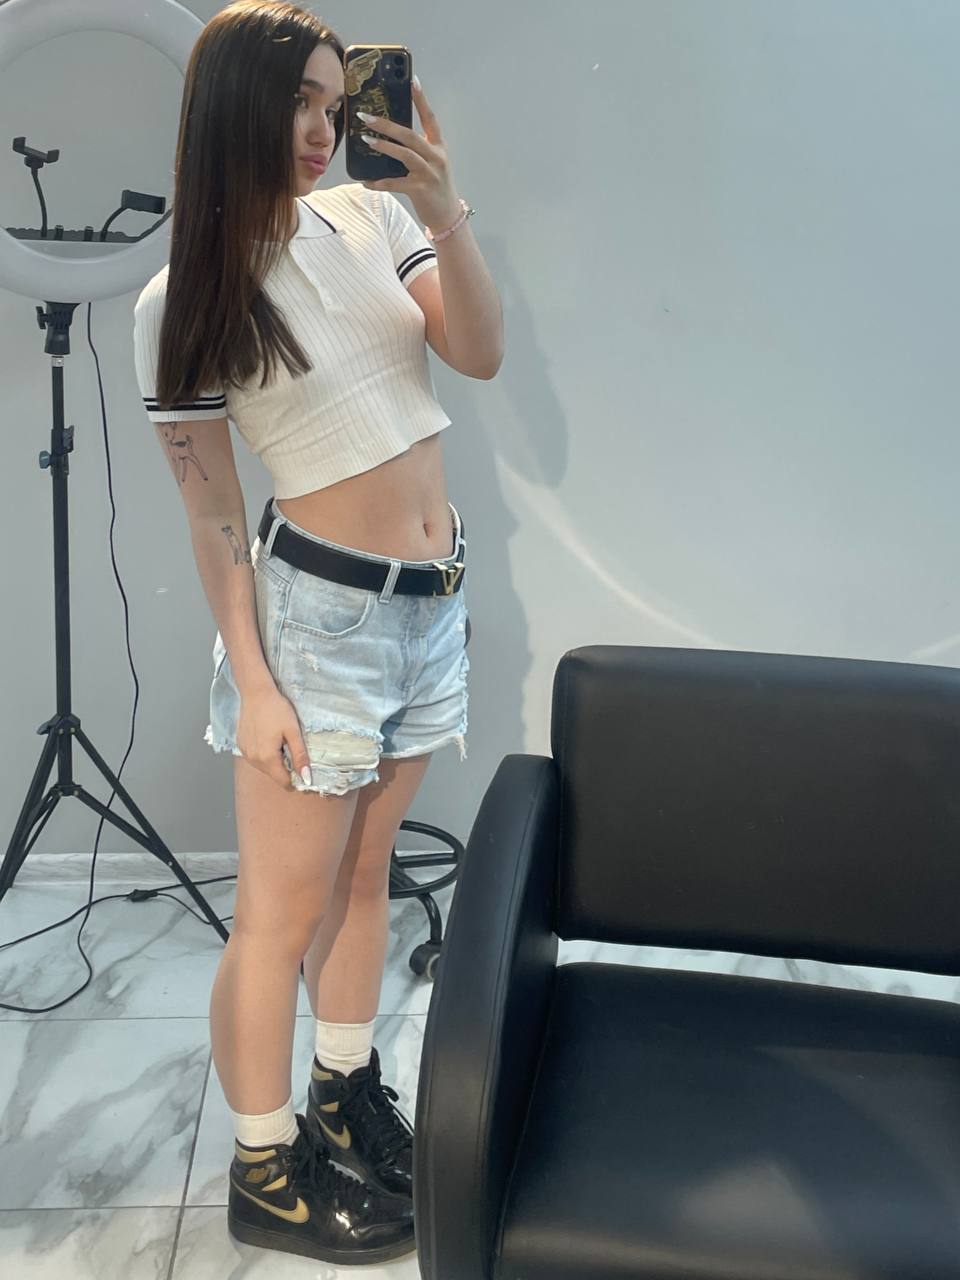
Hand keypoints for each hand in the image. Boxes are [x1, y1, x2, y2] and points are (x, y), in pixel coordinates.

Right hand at [236, 682, 311, 790]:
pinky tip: (269, 738)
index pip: (284, 782)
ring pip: (265, 768)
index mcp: (267, 758)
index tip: (304, 768)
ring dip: (275, 761)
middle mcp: (253, 759)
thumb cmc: (276, 709)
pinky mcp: (241, 745)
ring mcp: (245, 753)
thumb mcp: (293, 732)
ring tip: (280, 741)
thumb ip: (300, 756)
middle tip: (292, 748)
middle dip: (286, 768)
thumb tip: (306, 778)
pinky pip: (256, 758)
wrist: (256, 693)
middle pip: (274, 775)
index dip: (297, 779)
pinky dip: (265, 754)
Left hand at [357, 77, 461, 229]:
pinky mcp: (420, 190)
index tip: (411, 80)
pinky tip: (366, 181)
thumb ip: (416, 149)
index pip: (430, 118)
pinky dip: (379, 183)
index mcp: (438, 147)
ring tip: (365, 139)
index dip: (421, 99)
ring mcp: (429, 174)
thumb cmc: (435, 186)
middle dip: (387, 125)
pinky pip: (395, 184)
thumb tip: (388, 136)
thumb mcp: (431, 163)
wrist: (447, 216)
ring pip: (405, 154)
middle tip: (367, 116)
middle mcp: (436, 157)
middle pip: (410, 135)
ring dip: (384, 146)